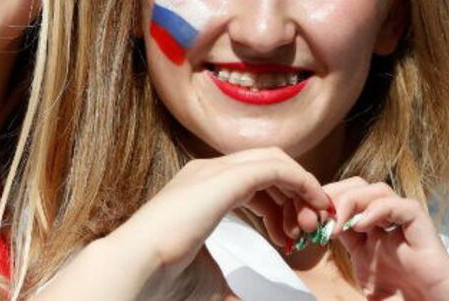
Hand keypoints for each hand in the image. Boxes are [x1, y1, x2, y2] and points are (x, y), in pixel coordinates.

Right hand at [110, 147, 331, 285]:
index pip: (251, 180)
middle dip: (294, 195)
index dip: (279, 205)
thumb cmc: (163, 278)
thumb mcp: (209, 276)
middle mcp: (207, 172)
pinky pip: (276, 168)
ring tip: (308, 227)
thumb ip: (231, 279)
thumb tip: (243, 298)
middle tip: (306, 231)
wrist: (136, 269)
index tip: (291, 237)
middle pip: (266, 165)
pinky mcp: (225, 178)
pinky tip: (313, 205)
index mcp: (200, 189)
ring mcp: (214, 171)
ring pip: (274, 161)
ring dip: (301, 190)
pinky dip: (301, 182)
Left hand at [323, 177, 448, 300]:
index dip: (323, 206)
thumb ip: (345, 263)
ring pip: (376, 188)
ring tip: (337, 223)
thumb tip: (316, 248)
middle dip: (333, 195)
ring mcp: (403, 223)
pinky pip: (400, 204)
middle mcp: (384, 225)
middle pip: (356, 187)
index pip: (342, 203)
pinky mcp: (421, 227)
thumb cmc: (405, 298)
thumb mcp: (365, 282)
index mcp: (368, 236)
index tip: (305, 220)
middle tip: (317, 215)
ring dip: (351, 199)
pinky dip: (378, 209)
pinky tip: (362, 225)